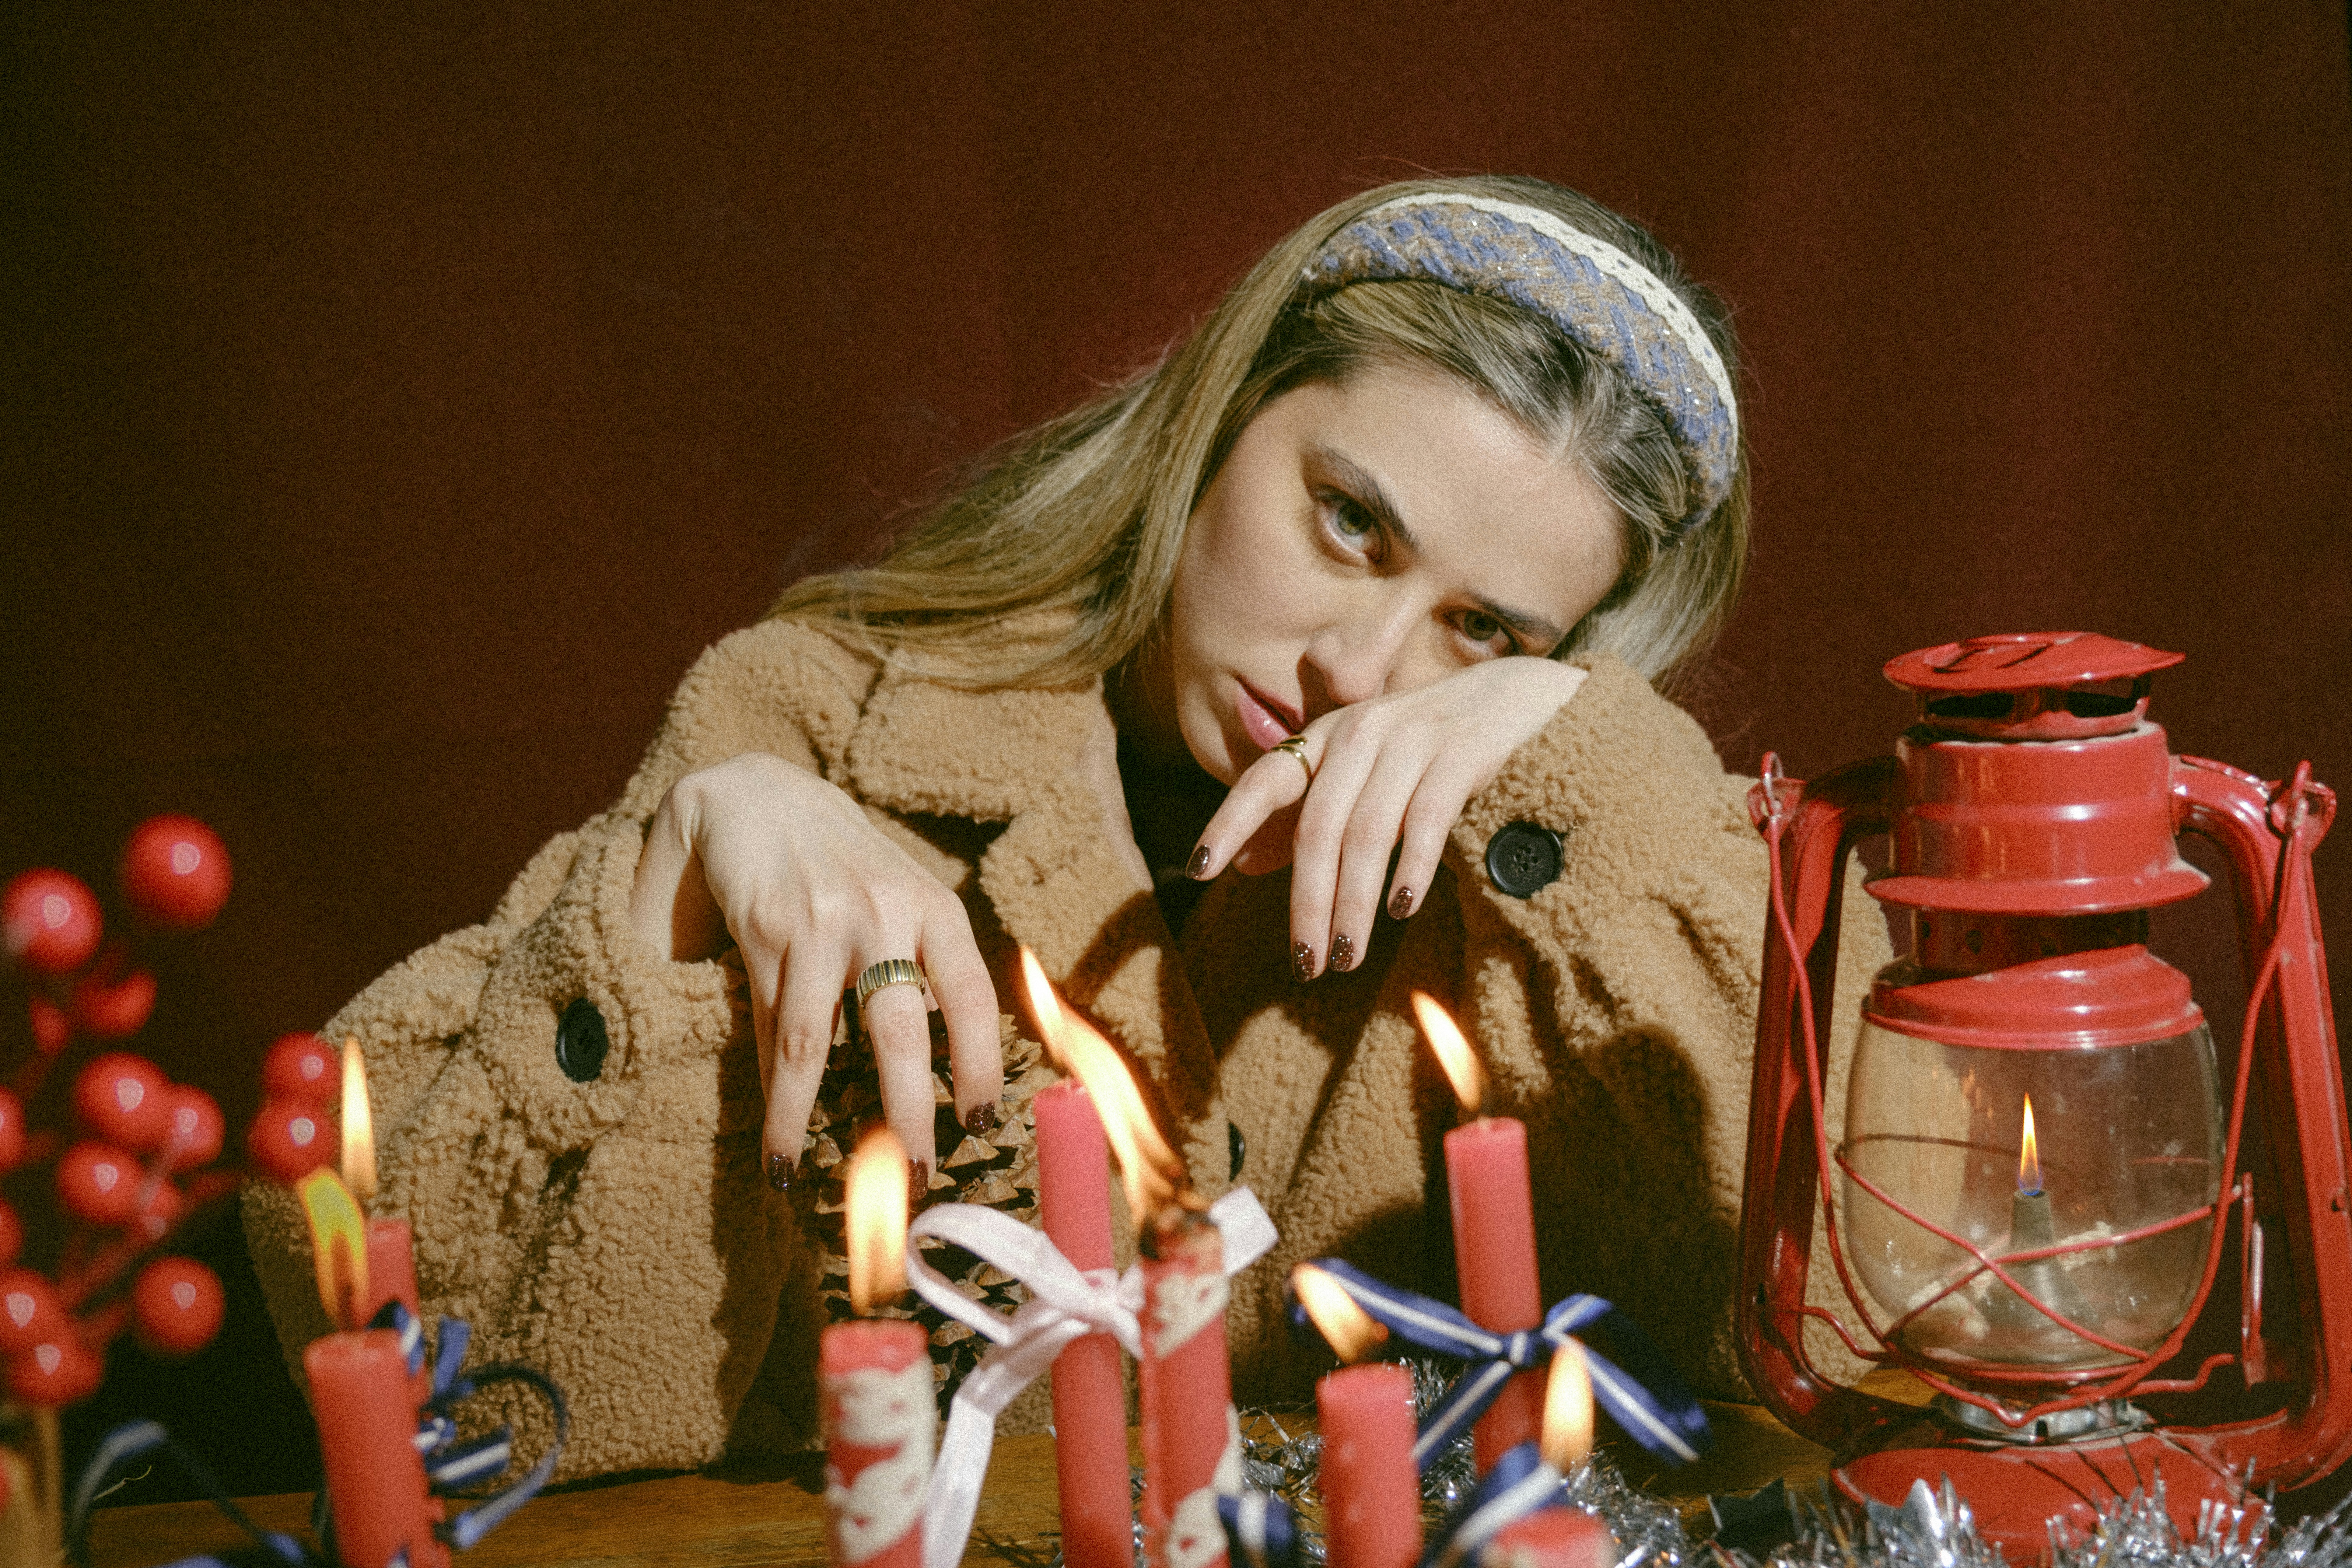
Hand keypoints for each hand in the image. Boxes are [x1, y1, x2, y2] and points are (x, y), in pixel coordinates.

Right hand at [627, 752, 1003, 1184]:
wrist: (760, 796)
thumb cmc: (844, 866)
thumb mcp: (903, 899)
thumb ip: (926, 965)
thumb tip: (944, 1062)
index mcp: (935, 909)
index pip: (970, 996)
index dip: (980, 1062)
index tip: (982, 1121)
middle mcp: (885, 914)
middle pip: (901, 1031)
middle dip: (908, 1112)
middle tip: (917, 1176)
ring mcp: (821, 922)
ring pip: (816, 1040)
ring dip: (805, 1116)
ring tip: (805, 1178)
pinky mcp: (765, 929)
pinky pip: (769, 1024)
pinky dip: (770, 1088)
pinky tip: (772, 1134)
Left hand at [1188, 659, 1586, 974]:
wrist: (1520, 697)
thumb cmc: (1432, 745)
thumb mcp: (1363, 773)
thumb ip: (1307, 815)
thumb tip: (1244, 864)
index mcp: (1329, 737)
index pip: (1265, 780)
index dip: (1228, 822)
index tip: (1198, 869)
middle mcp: (1362, 731)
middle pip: (1318, 827)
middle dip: (1307, 902)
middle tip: (1305, 964)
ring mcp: (1413, 739)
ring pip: (1367, 832)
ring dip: (1353, 902)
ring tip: (1346, 957)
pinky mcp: (1462, 753)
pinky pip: (1426, 819)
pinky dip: (1410, 867)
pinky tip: (1401, 908)